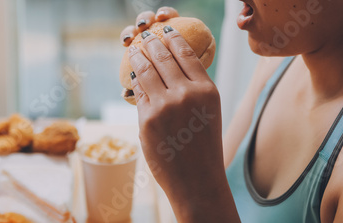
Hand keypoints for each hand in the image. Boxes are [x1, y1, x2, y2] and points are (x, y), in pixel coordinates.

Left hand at [121, 7, 239, 222]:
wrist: (197, 179)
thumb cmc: (204, 146)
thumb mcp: (209, 112)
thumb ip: (193, 88)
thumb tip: (169, 66)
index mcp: (207, 90)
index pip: (186, 54)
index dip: (173, 38)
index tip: (165, 31)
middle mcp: (186, 94)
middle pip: (163, 58)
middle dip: (151, 43)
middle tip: (145, 37)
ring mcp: (165, 106)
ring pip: (146, 71)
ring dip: (137, 57)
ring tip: (133, 50)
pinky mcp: (146, 119)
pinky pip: (139, 94)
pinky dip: (135, 82)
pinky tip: (133, 76)